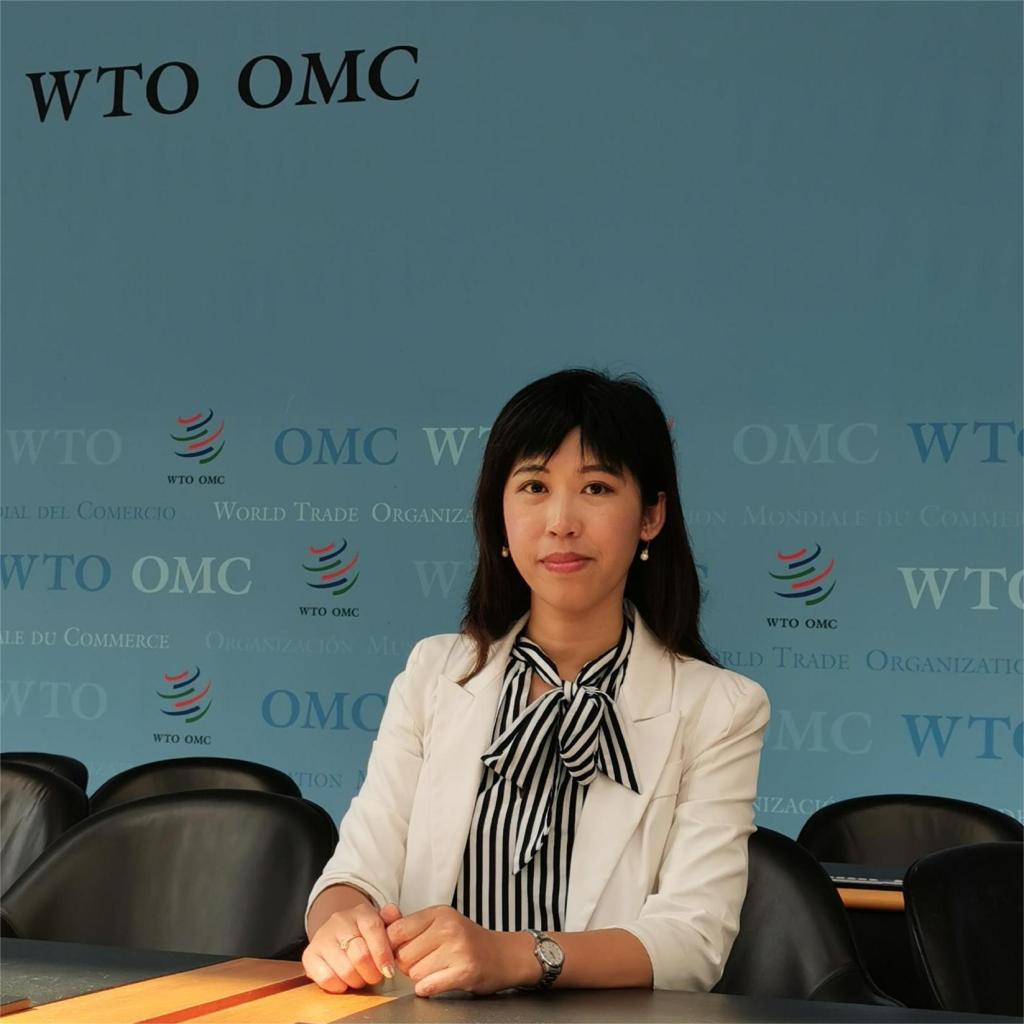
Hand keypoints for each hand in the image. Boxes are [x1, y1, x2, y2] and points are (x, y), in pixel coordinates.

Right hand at [303, 902, 402, 992]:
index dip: (383, 953)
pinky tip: (344, 981)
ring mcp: (322, 937)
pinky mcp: (309, 955)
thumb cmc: (366, 936)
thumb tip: (393, 912)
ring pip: (345, 970)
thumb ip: (392, 921)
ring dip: (357, 981)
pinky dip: (339, 986)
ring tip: (360, 978)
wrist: (339, 936)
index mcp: (360, 912)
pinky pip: (326, 979)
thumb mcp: (383, 926)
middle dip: (372, 973)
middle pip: (360, 954)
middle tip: (375, 976)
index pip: (373, 928)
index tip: (389, 970)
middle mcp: (339, 921)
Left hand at [386, 905, 538, 996]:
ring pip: (414, 973)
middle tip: (425, 962)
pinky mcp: (465, 971)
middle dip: (408, 965)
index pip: (396, 930)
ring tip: (437, 969)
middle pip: (403, 955)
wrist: (503, 955)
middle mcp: (448, 927)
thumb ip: (410, 923)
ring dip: (420, 978)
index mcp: (439, 913)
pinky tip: (438, 981)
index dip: (392, 946)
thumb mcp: (440, 922)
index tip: (398, 952)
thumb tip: (382, 916)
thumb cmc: (466, 941)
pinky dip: (428, 988)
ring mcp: (458, 948)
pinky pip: (428, 985)